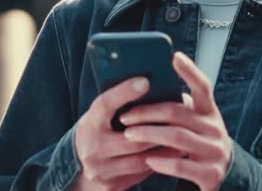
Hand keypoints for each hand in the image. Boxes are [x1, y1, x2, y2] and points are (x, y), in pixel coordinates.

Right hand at [72, 76, 184, 190]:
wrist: (79, 166)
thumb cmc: (97, 132)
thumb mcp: (100, 116)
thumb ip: (117, 104)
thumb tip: (147, 83)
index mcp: (89, 123)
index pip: (105, 104)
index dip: (124, 92)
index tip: (145, 81)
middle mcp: (92, 147)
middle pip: (132, 137)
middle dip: (158, 128)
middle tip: (180, 118)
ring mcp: (101, 169)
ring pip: (141, 159)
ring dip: (164, 149)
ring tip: (182, 139)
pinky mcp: (112, 185)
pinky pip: (141, 174)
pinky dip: (158, 163)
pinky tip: (171, 155)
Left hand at [118, 52, 232, 190]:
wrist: (221, 174)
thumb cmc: (196, 140)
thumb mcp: (193, 121)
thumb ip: (176, 107)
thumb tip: (140, 89)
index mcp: (209, 110)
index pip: (203, 85)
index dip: (190, 70)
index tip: (174, 56)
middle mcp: (215, 127)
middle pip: (177, 112)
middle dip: (147, 112)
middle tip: (124, 116)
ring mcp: (214, 151)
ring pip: (176, 137)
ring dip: (148, 134)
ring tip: (128, 135)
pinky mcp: (210, 174)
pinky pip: (180, 164)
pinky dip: (161, 161)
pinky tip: (147, 159)